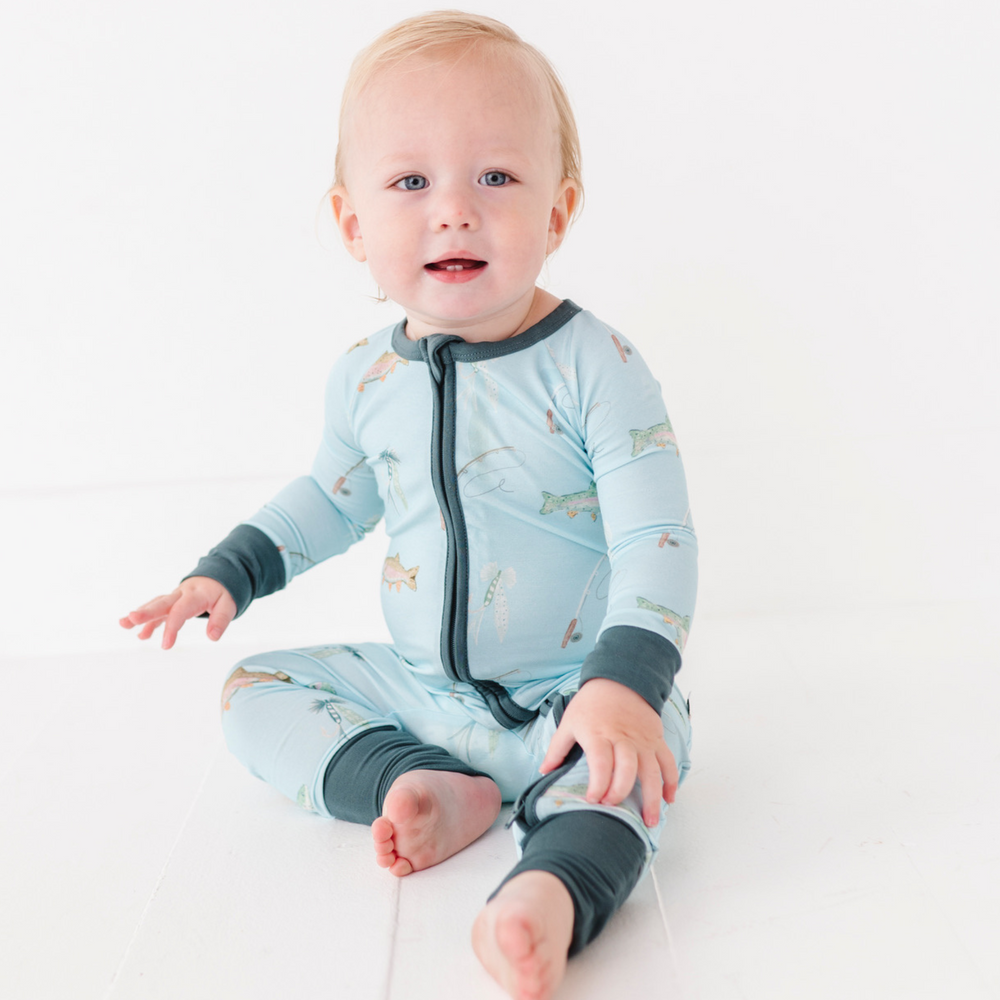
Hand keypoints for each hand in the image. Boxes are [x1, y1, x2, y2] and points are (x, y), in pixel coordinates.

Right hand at [119, 577, 235, 649]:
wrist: (216, 578)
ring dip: (140, 614)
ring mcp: (174, 597)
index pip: (180, 611)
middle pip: (161, 603)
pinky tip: (140, 635)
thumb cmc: (222, 592)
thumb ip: (221, 620)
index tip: (165, 645)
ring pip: (155, 604)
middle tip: (131, 619)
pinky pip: (157, 610)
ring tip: (123, 624)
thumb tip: (212, 637)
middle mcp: (181, 594)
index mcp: (195, 594)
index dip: (172, 628)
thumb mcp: (229, 604)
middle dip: (146, 612)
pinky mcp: (170, 602)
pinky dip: (148, 622)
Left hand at [540, 677, 677, 827]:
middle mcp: (623, 738)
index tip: (592, 800)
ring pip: (651, 771)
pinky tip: (669, 799)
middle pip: (627, 770)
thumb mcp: (569, 722)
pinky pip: (668, 762)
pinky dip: (671, 781)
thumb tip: (544, 771)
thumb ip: (557, 748)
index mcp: (598, 734)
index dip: (598, 785)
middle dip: (620, 793)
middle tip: (612, 808)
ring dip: (652, 798)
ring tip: (649, 820)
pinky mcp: (656, 739)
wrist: (619, 680)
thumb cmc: (591, 703)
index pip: (601, 764)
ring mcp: (642, 740)